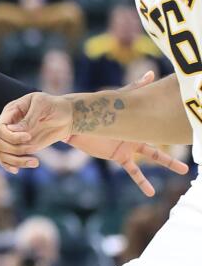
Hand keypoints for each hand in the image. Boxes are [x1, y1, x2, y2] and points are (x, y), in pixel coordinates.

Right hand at [0, 92, 72, 173]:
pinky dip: (9, 166)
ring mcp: (14, 138)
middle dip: (14, 149)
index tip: (29, 137)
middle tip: (33, 148)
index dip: (11, 136)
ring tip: (35, 162)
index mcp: (10, 112)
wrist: (67, 116)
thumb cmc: (54, 106)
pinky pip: (7, 159)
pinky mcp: (21, 147)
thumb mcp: (42, 105)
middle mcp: (9, 126)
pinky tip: (17, 171)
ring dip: (15, 161)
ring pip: (2, 153)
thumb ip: (28, 118)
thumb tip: (13, 131)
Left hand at [74, 71, 189, 195]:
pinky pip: (133, 171)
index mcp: (137, 120)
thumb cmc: (93, 109)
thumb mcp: (117, 99)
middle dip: (174, 147)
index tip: (185, 124)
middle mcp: (136, 133)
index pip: (158, 121)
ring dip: (167, 163)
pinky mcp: (119, 156)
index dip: (170, 122)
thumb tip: (153, 72)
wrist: (74, 123)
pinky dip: (141, 181)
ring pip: (153, 156)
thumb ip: (136, 87)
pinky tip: (150, 193)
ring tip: (184, 170)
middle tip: (190, 155)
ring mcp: (130, 145)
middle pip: (160, 141)